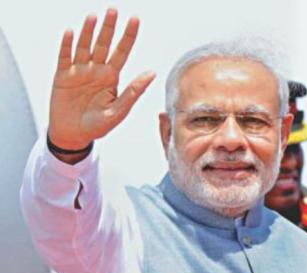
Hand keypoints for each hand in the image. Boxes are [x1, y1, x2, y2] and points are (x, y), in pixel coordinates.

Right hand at [48, 9, 155, 150]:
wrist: (73, 135)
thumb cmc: (97, 126)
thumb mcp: (118, 111)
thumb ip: (133, 91)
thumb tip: (152, 73)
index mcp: (112, 77)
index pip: (122, 52)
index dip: (128, 36)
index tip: (135, 19)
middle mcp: (96, 70)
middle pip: (104, 44)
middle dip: (109, 28)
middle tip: (113, 10)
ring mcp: (79, 71)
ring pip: (85, 47)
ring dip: (89, 32)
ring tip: (94, 16)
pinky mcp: (62, 76)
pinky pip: (65, 57)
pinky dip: (67, 45)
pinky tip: (71, 32)